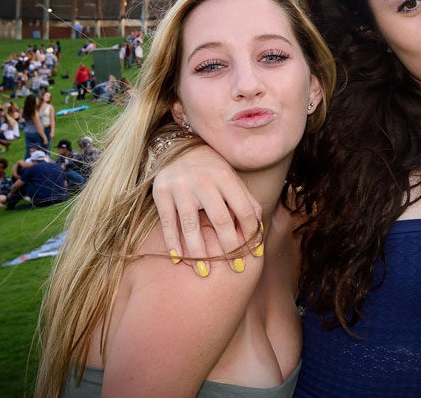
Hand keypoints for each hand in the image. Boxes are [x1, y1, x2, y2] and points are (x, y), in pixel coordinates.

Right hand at [152, 144, 261, 274]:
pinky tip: (178, 259)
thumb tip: (259, 229)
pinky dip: (172, 242)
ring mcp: (181, 187)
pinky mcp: (161, 193)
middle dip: (230, 247)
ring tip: (205, 272)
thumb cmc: (212, 169)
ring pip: (191, 225)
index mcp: (225, 177)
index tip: (254, 253)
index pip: (243, 209)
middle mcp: (204, 181)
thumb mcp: (231, 179)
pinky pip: (168, 222)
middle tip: (236, 269)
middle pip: (220, 220)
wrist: (178, 148)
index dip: (251, 233)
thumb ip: (246, 200)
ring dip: (199, 252)